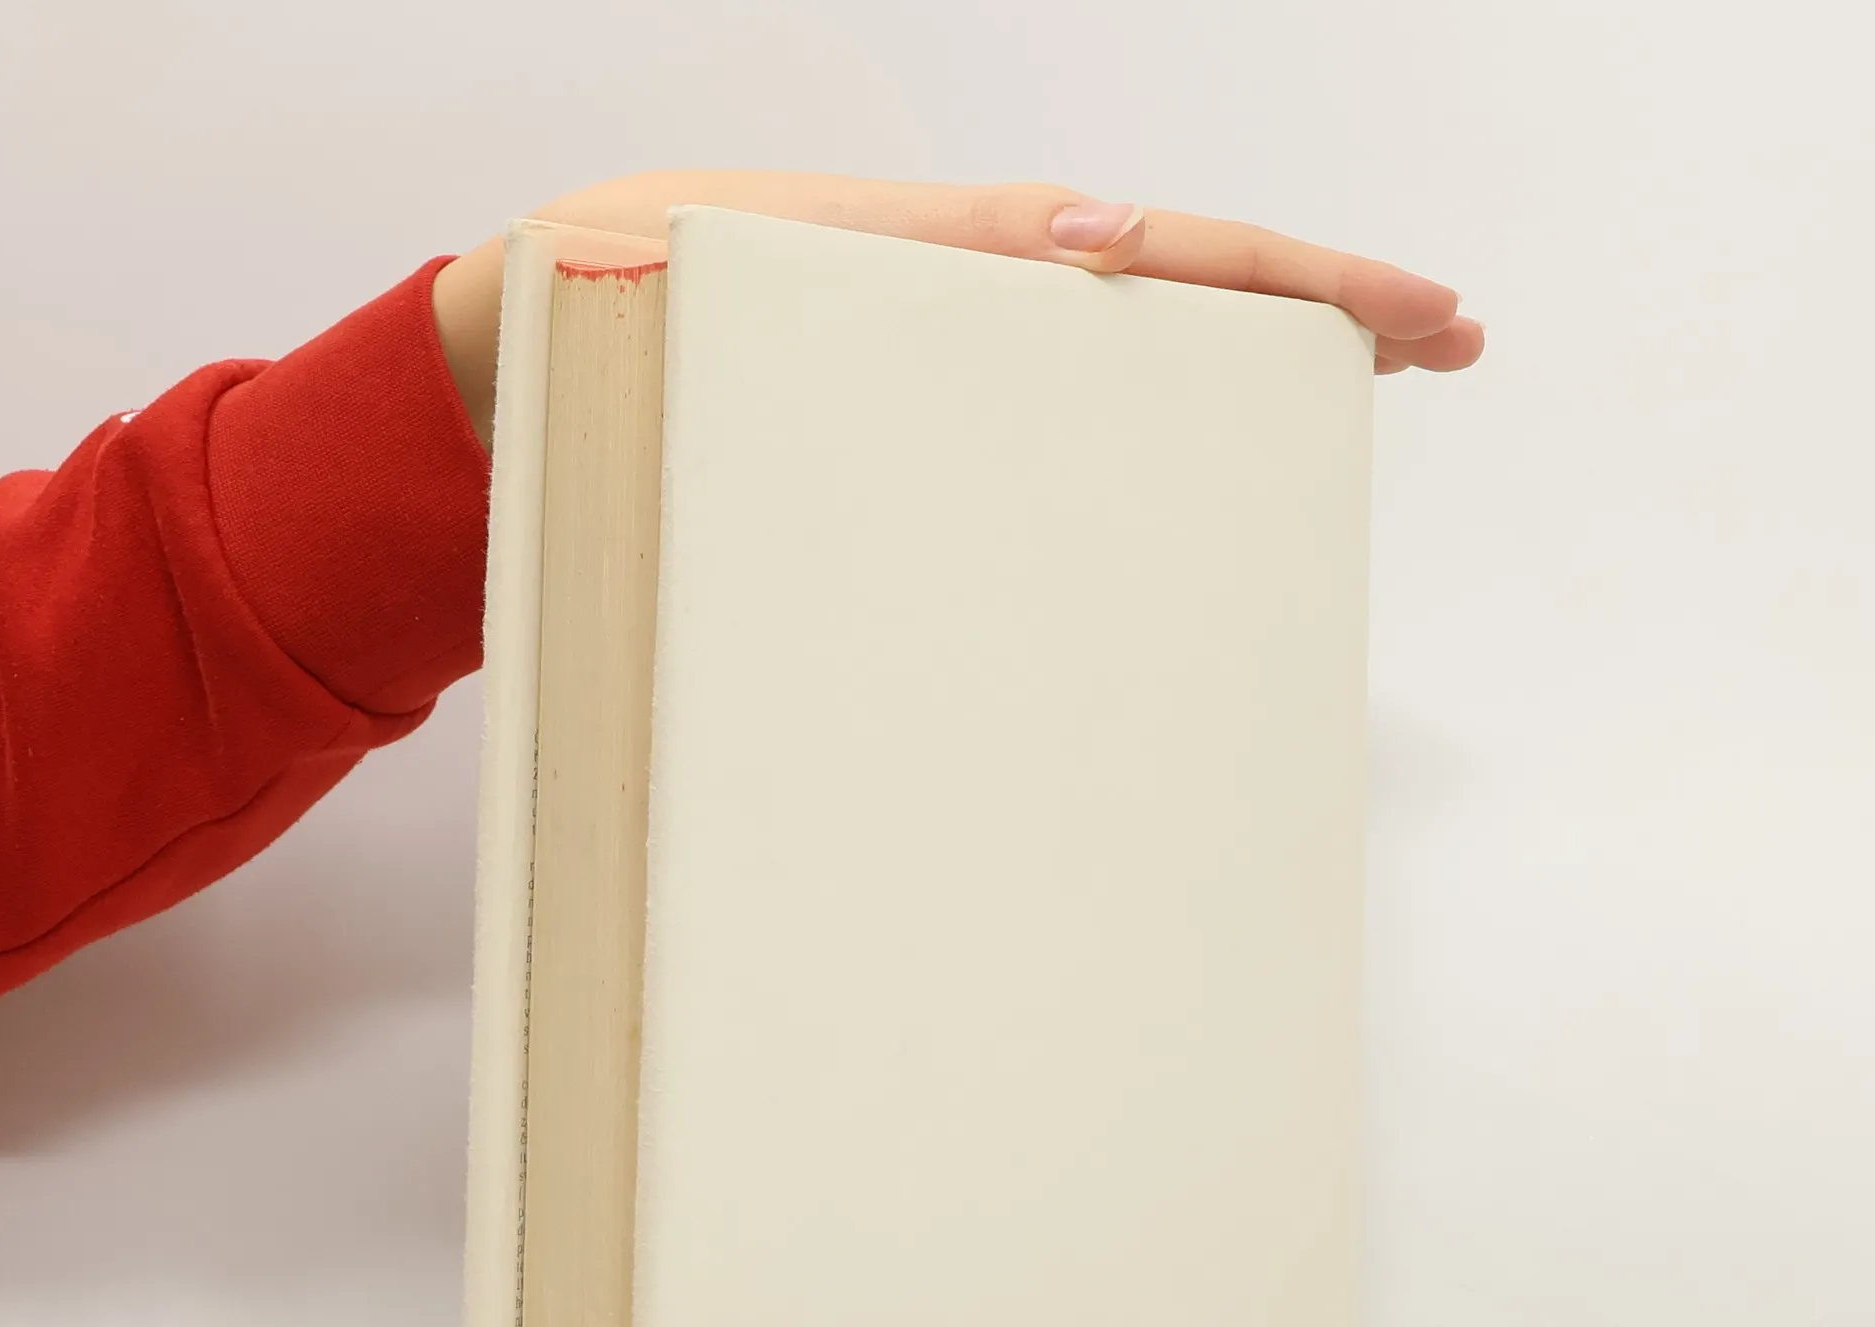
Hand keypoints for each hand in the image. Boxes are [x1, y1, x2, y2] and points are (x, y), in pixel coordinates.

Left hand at [432, 171, 1482, 444]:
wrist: (519, 341)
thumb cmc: (596, 318)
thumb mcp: (701, 280)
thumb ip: (858, 267)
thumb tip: (1060, 251)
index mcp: (934, 255)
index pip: (1143, 250)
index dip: (1273, 280)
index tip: (1392, 319)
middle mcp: (962, 286)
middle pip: (1172, 278)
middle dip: (1316, 302)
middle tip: (1446, 337)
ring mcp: (950, 336)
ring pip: (1132, 330)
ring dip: (1258, 344)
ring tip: (1375, 374)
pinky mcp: (920, 396)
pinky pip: (1061, 391)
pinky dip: (1154, 397)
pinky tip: (1208, 437)